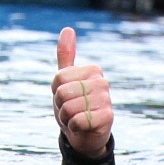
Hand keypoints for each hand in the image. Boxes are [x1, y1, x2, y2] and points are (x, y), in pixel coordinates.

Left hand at [52, 27, 112, 159]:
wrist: (85, 135)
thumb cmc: (74, 105)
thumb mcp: (65, 80)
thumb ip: (66, 55)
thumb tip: (68, 29)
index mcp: (93, 70)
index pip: (59, 78)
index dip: (56, 91)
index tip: (66, 97)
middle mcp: (102, 82)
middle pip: (62, 92)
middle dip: (61, 106)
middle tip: (71, 110)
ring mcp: (106, 99)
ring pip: (69, 107)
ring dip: (67, 118)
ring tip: (76, 119)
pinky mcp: (108, 117)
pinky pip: (78, 120)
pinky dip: (74, 127)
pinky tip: (82, 127)